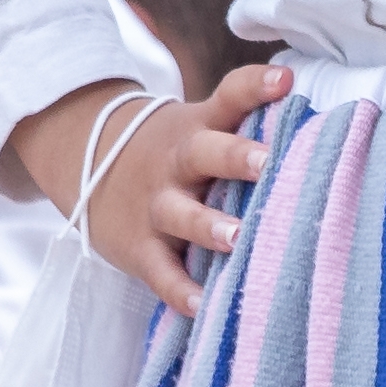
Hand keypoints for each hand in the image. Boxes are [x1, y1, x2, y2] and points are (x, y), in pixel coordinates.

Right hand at [15, 65, 289, 317]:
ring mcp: (156, 205)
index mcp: (199, 130)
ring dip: (208, 226)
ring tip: (236, 238)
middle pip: (204, 154)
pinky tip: (200, 304)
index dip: (253, 88)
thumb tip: (300, 89)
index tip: (283, 81)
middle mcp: (177, 164)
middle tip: (267, 164)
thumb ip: (247, 114)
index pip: (227, 99)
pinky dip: (178, 289)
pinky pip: (161, 271)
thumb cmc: (174, 151)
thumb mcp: (200, 125)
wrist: (85, 161)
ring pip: (181, 215)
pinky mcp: (139, 247)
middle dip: (236, 158)